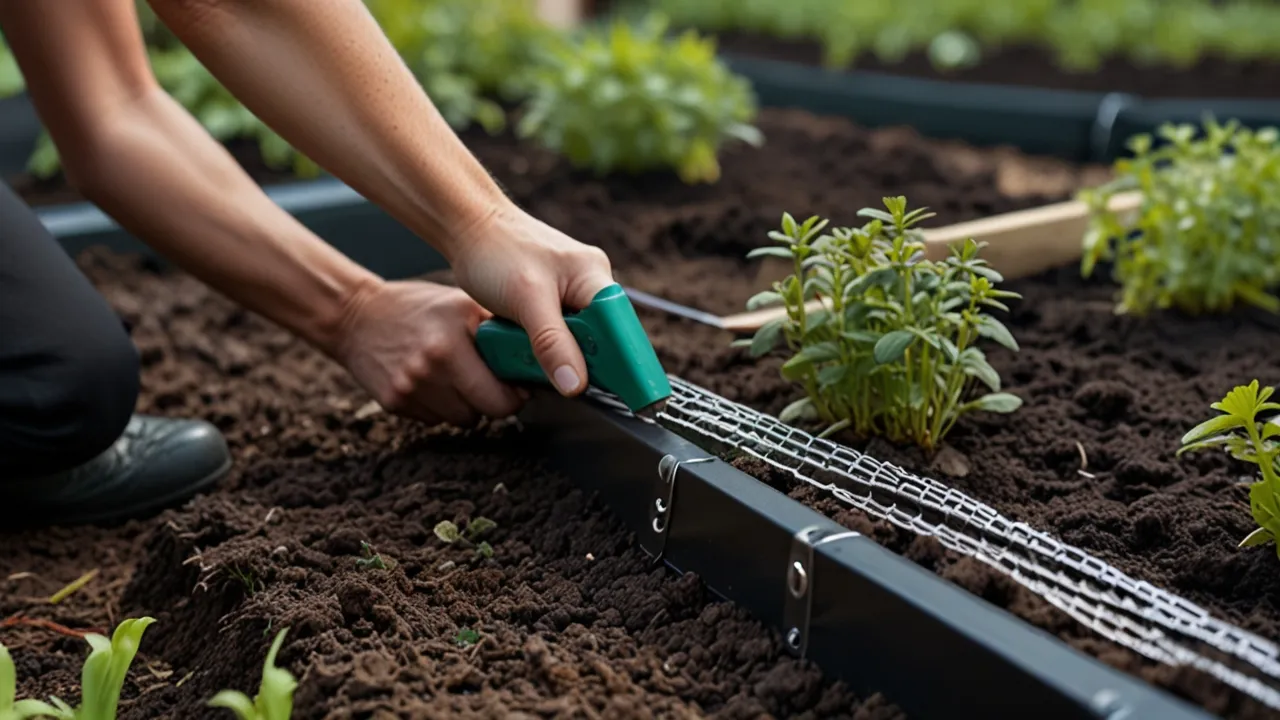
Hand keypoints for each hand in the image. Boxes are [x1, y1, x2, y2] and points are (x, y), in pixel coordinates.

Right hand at [332, 280, 524, 426]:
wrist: (356, 316)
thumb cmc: (418, 309)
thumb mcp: (461, 305)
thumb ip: (496, 329)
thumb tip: (538, 357)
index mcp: (456, 333)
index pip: (504, 391)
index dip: (516, 392)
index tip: (516, 386)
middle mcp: (434, 360)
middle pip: (488, 411)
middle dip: (495, 403)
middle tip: (490, 386)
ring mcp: (412, 384)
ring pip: (463, 421)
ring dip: (467, 406)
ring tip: (456, 378)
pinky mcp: (394, 402)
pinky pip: (435, 421)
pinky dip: (439, 407)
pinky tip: (431, 382)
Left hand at [447, 204, 614, 396]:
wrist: (468, 227)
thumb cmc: (496, 251)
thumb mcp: (526, 299)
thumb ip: (552, 343)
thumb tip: (575, 384)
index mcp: (595, 277)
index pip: (622, 330)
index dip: (628, 364)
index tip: (635, 396)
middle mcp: (590, 285)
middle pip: (603, 340)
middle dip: (583, 362)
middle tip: (563, 380)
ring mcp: (572, 294)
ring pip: (579, 341)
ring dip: (558, 355)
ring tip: (531, 354)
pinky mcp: (552, 302)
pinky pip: (559, 335)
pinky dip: (545, 348)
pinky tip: (525, 347)